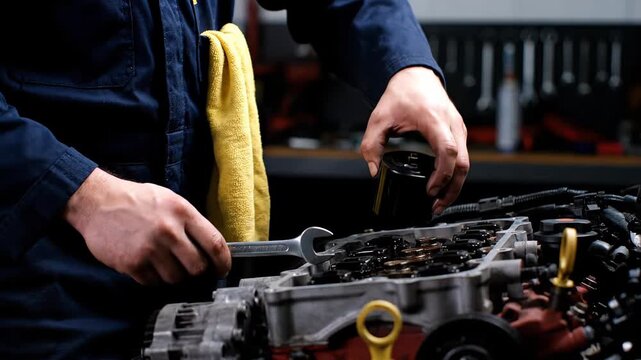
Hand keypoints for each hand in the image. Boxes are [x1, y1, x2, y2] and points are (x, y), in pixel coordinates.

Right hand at [64, 168, 230, 284]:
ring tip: (166, 263)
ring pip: (176, 278)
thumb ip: (191, 222)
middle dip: (197, 272)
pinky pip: (153, 282)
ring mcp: (149, 249)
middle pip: (197, 267)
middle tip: (191, 268)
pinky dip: (154, 278)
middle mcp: (168, 231)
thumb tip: (212, 248)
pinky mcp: (132, 263)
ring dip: (175, 276)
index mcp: (182, 212)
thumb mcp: (171, 200)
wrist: (97, 202)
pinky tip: (148, 265)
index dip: (223, 262)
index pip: (215, 244)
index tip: (223, 270)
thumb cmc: (137, 201)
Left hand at [360, 66, 468, 214]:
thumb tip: (373, 170)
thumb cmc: (402, 93)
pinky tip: (443, 187)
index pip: (447, 151)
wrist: (415, 76)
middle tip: (436, 206)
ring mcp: (458, 128)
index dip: (442, 175)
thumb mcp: (379, 119)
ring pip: (466, 163)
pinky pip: (462, 157)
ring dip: (455, 185)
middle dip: (452, 189)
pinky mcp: (458, 132)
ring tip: (439, 202)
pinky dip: (455, 174)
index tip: (430, 190)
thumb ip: (371, 145)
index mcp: (434, 120)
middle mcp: (452, 124)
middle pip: (463, 163)